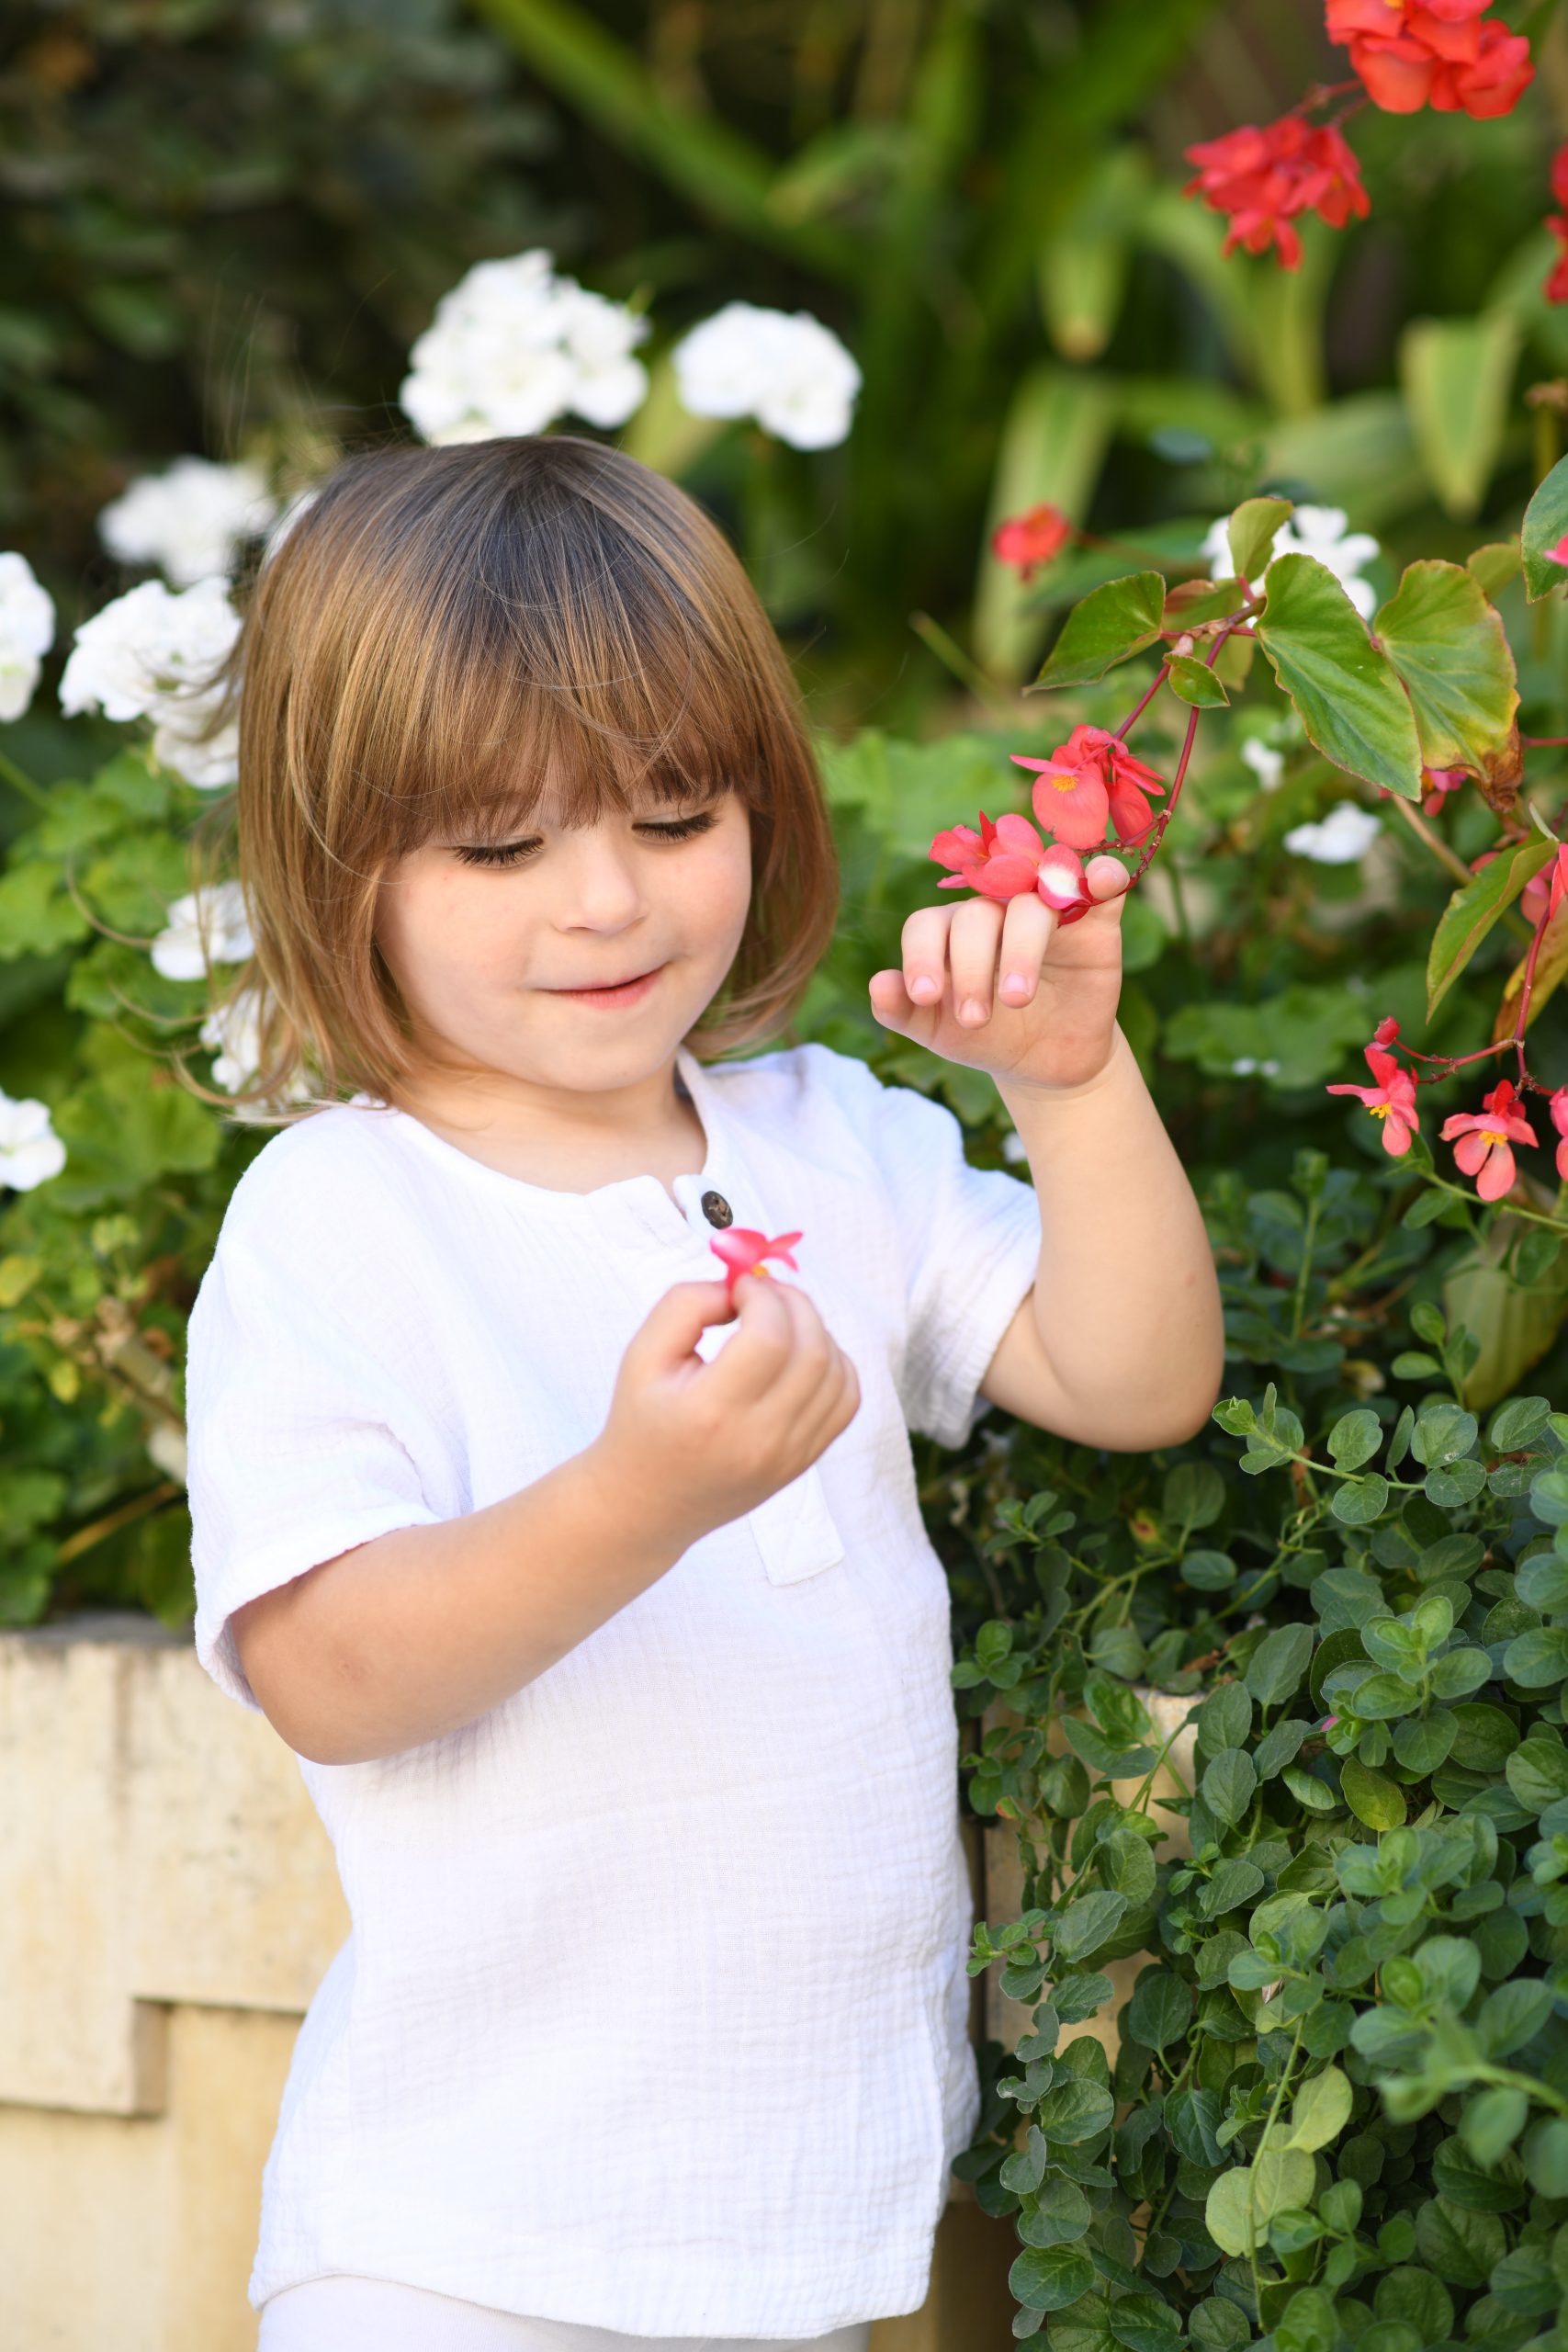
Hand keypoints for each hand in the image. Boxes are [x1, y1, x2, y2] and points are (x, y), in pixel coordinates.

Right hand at [593, 1274, 860, 1550]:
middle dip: (794, 1303)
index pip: (769, 1339)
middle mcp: (758, 1440)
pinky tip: (800, 1354)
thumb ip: (686, 1304)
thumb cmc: (642, 1421)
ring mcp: (789, 1456)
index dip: (763, 1296)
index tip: (740, 1288)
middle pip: (812, 1351)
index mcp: (711, 1413)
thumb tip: (741, 1287)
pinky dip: (835, 1364)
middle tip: (764, 1294)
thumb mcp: (640, 1355)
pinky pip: (847, 1400)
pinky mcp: (804, 1461)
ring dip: (815, 1329)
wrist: (648, 1502)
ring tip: (779, 1322)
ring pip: (837, 1372)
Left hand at [867, 853, 1129, 1089]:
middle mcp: (994, 910)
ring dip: (1021, 949)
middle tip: (975, 1019)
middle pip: (977, 915)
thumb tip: (878, 984)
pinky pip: (1099, 882)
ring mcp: (1044, 910)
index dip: (921, 957)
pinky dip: (1104, 874)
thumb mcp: (938, 1031)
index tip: (924, 997)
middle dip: (971, 967)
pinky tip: (1103, 881)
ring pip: (1030, 904)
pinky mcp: (1093, 920)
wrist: (1043, 1063)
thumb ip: (902, 1010)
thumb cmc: (985, 1037)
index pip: (927, 924)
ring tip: (1015, 1000)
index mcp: (949, 931)